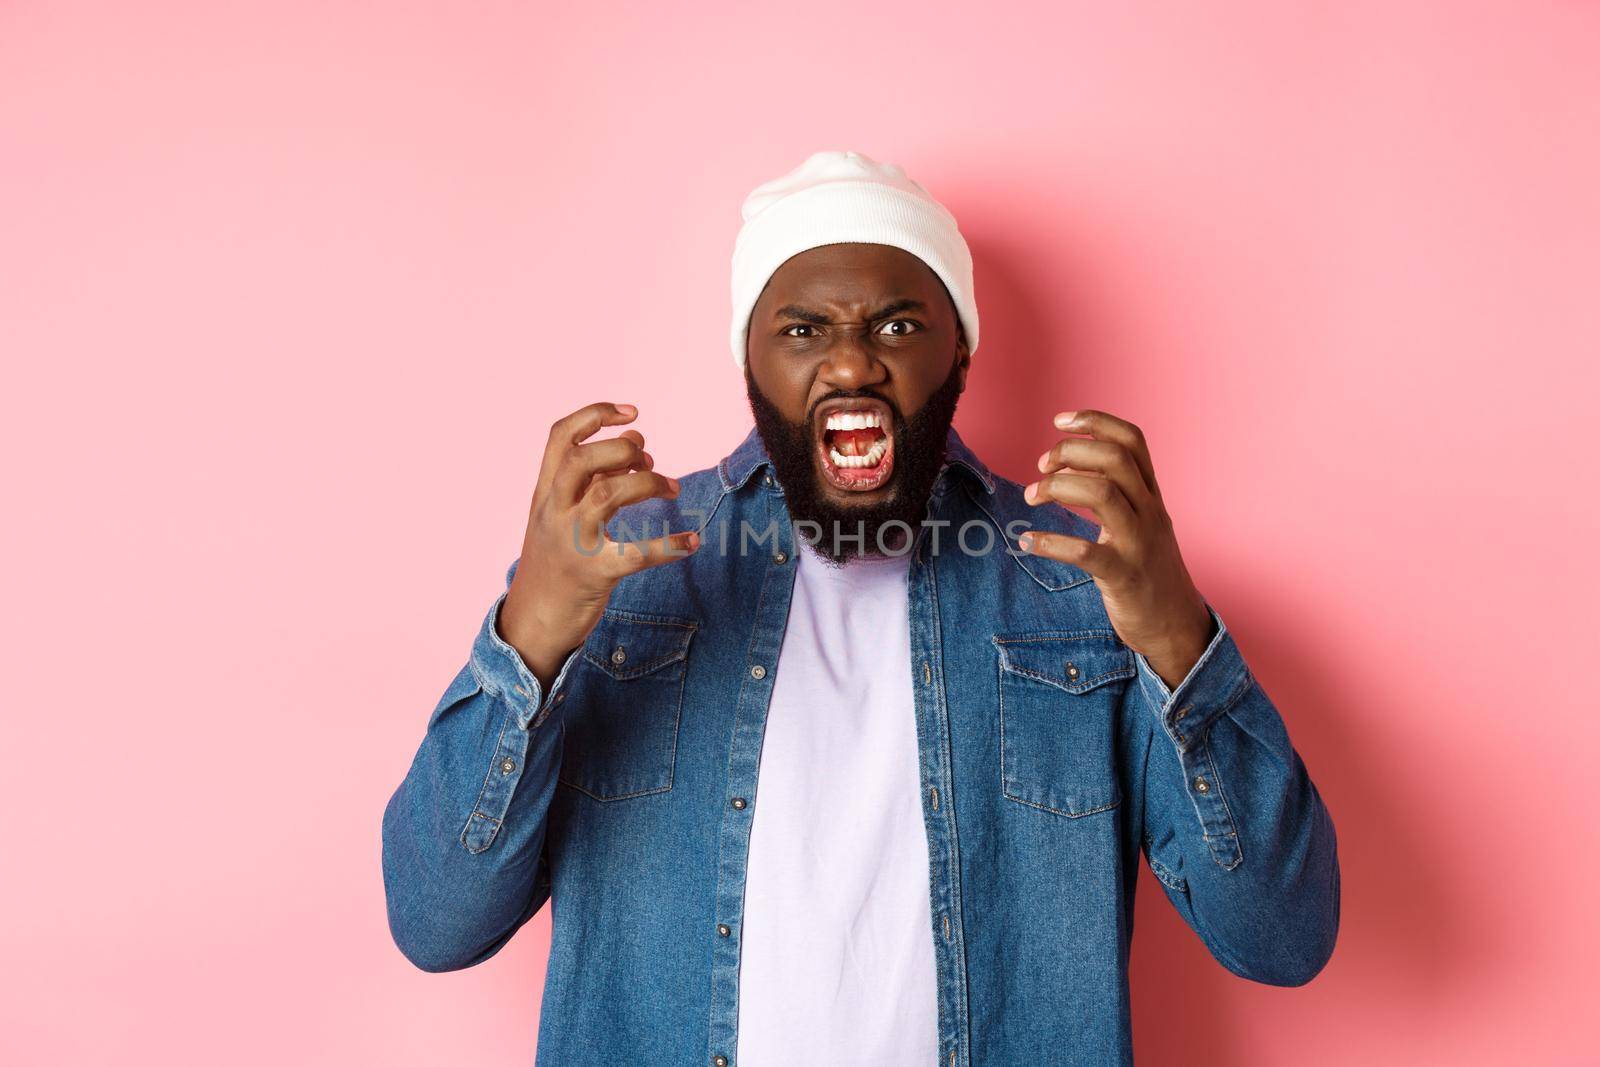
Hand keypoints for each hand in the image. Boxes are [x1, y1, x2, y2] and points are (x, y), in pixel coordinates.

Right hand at [499, 402, 698, 689]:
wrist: (532, 622)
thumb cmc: (555, 562)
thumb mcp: (561, 515)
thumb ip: (594, 477)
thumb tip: (639, 440)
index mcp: (544, 493)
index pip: (560, 437)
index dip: (595, 415)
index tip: (632, 412)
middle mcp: (552, 511)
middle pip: (581, 460)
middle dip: (621, 449)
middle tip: (649, 457)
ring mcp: (570, 542)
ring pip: (606, 495)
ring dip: (647, 483)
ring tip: (673, 487)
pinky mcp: (593, 574)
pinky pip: (634, 555)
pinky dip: (668, 546)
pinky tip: (692, 541)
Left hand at [1019, 409, 1214, 689]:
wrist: (1176, 626)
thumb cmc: (1149, 571)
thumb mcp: (1142, 524)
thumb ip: (1117, 493)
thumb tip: (1072, 466)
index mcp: (1152, 496)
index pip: (1132, 440)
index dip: (1096, 421)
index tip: (1060, 421)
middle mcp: (1150, 513)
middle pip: (1115, 460)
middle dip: (1070, 453)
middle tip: (1040, 468)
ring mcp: (1139, 544)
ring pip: (1104, 494)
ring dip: (1058, 487)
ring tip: (1031, 497)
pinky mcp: (1125, 577)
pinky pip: (1086, 552)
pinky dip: (1051, 542)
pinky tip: (1028, 542)